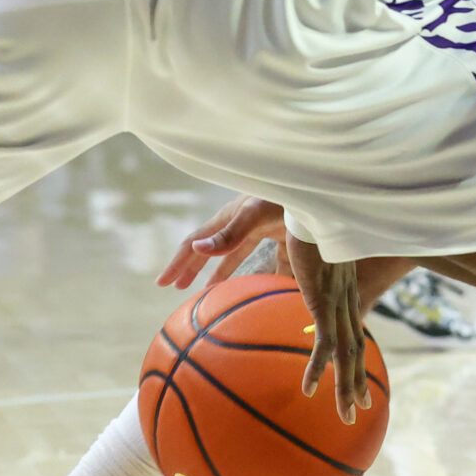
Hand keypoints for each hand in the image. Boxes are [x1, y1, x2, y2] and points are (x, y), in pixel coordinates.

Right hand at [156, 194, 288, 290]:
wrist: (314, 185)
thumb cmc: (284, 196)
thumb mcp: (254, 214)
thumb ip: (229, 233)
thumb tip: (196, 249)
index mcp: (227, 219)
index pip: (195, 243)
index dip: (178, 263)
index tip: (162, 283)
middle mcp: (239, 224)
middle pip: (209, 249)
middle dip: (191, 267)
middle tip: (176, 287)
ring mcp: (259, 227)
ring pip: (233, 254)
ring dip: (218, 272)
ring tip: (208, 291)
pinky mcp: (280, 233)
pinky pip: (264, 257)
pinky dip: (257, 272)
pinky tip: (260, 286)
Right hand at [286, 236, 373, 424]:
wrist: (316, 201)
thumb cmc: (306, 220)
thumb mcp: (298, 252)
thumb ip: (292, 273)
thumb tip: (283, 282)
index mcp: (340, 291)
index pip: (351, 330)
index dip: (353, 356)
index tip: (357, 378)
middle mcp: (343, 300)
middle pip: (354, 348)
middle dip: (356, 380)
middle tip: (359, 409)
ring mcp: (336, 302)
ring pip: (346, 352)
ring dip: (347, 385)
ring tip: (348, 415)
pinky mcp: (324, 299)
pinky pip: (324, 342)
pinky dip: (318, 367)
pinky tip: (310, 389)